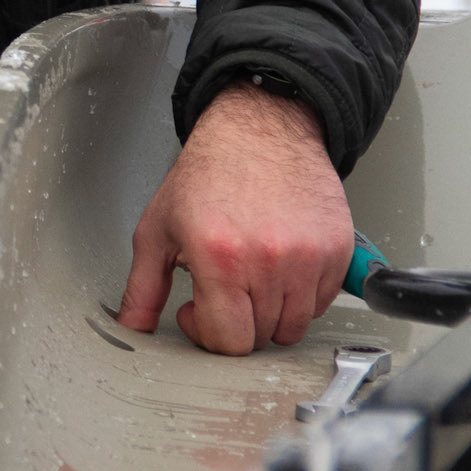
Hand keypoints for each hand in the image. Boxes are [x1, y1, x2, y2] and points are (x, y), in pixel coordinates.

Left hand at [116, 83, 353, 354]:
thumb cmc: (209, 173)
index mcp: (220, 256)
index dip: (207, 333)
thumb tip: (133, 327)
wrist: (260, 129)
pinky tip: (277, 267)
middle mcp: (269, 259)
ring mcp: (308, 256)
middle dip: (235, 321)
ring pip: (293, 327)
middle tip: (222, 288)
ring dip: (269, 314)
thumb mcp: (157, 228)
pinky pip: (321, 303)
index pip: (228, 341)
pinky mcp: (337, 249)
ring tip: (249, 277)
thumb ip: (142, 286)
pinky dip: (300, 297)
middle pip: (259, 338)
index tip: (199, 310)